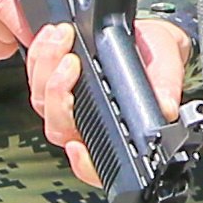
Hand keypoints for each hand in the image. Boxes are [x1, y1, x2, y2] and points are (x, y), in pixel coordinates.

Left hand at [28, 14, 192, 184]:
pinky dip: (39, 55)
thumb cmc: (157, 58)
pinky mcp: (54, 84)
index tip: (77, 146)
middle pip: (59, 128)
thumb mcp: (167, 68)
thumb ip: (166, 88)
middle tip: (72, 63)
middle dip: (57, 93)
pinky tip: (54, 36)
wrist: (147, 36)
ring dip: (46, 67)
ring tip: (65, 38)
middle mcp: (90, 125)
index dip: (84, 164)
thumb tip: (166, 108)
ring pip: (41, 101)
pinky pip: (35, 78)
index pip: (97, 166)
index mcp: (119, 132)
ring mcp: (69, 106)